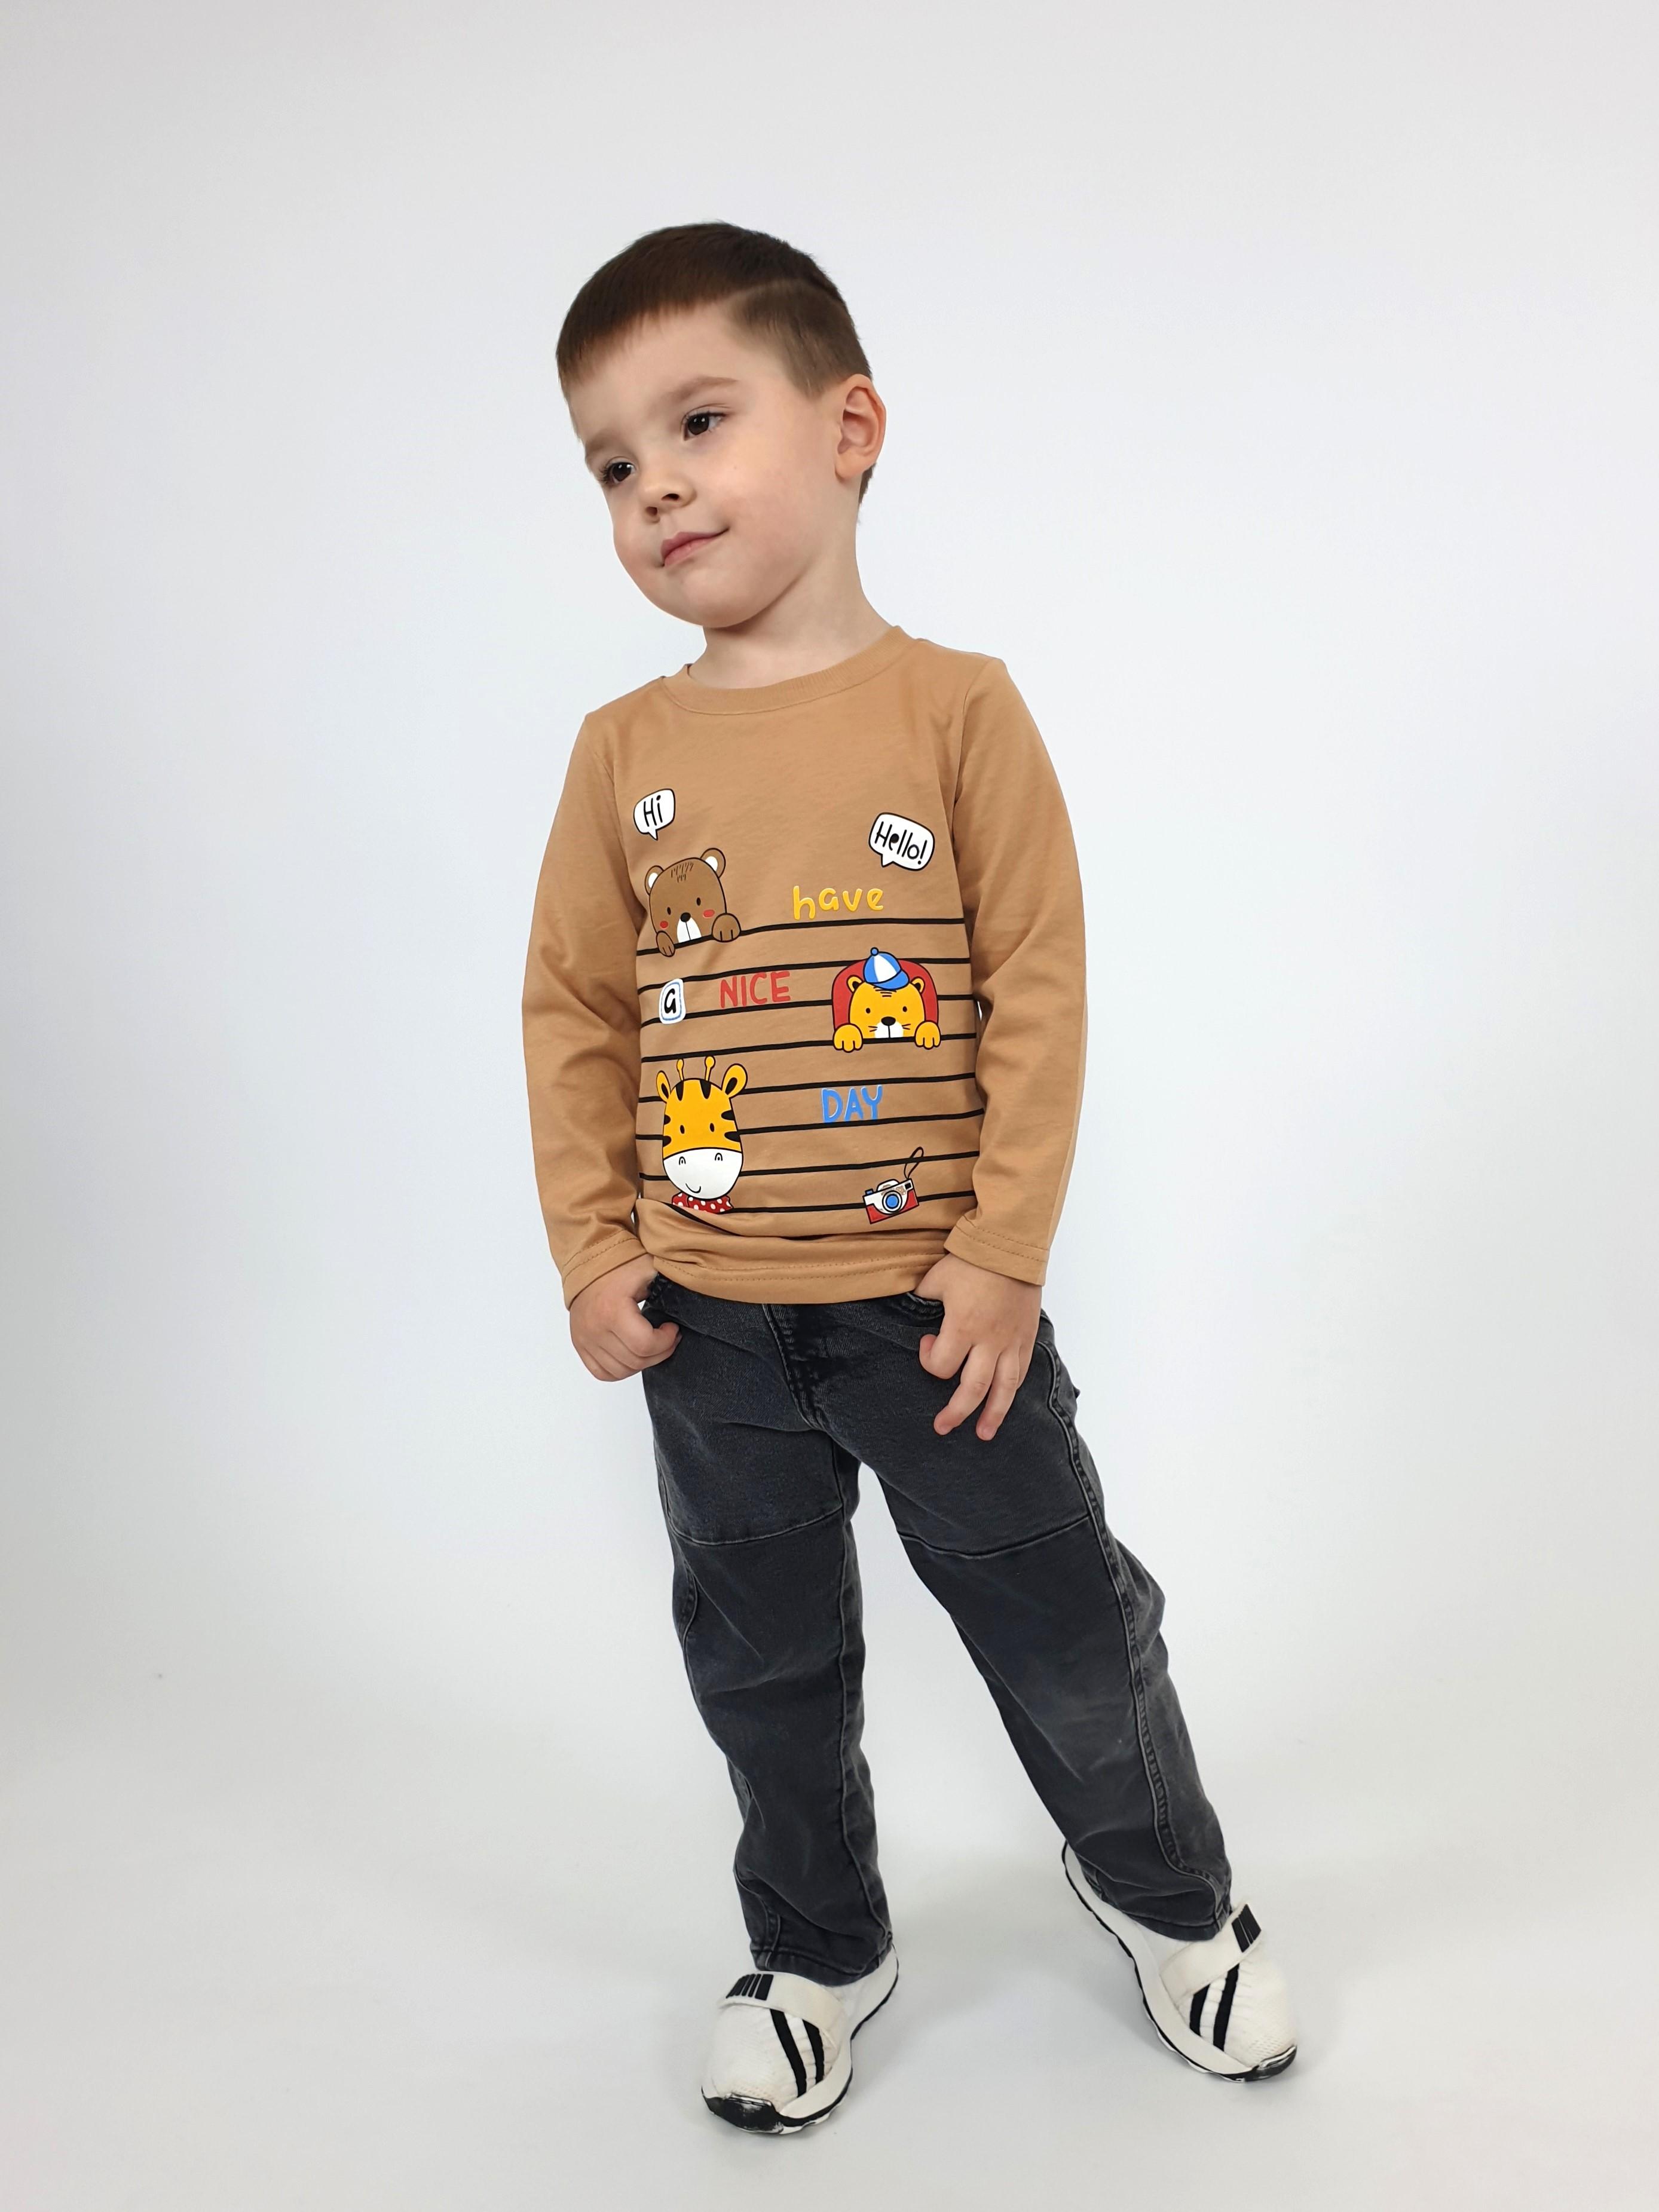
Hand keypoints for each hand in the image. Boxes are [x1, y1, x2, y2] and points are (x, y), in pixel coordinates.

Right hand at [569, 1254, 679, 1380]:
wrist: (589, 1262)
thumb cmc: (618, 1264)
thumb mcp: (648, 1269)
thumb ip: (668, 1286)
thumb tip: (687, 1302)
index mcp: (612, 1310)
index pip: (644, 1344)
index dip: (666, 1341)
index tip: (672, 1328)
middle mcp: (595, 1328)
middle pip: (635, 1361)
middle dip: (660, 1352)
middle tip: (668, 1338)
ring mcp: (585, 1339)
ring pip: (621, 1371)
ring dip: (642, 1363)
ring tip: (651, 1345)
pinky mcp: (580, 1344)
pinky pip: (602, 1372)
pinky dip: (620, 1369)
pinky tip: (632, 1354)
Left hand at [912, 1252, 1041, 1441]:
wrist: (1011, 1245)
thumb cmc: (972, 1259)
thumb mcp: (935, 1278)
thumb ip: (923, 1300)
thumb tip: (914, 1312)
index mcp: (963, 1327)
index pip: (941, 1366)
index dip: (928, 1360)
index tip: (927, 1344)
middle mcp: (989, 1340)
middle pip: (972, 1390)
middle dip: (956, 1413)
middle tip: (943, 1427)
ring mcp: (1011, 1341)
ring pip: (1004, 1389)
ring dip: (993, 1415)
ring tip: (984, 1434)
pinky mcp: (1026, 1337)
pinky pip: (1021, 1371)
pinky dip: (1012, 1390)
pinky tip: (1005, 1402)